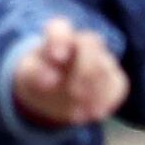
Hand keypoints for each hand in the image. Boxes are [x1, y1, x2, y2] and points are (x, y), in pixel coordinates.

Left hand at [11, 17, 127, 127]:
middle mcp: (82, 43)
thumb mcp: (28, 75)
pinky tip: (95, 114)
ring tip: (78, 116)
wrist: (53, 91)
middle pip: (90, 43)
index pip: (60, 28)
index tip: (57, 58)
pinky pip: (116, 85)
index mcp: (58, 36)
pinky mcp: (114, 78)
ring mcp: (101, 58)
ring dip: (93, 91)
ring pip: (104, 67)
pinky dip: (106, 100)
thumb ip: (35, 73)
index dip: (60, 40)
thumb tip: (52, 80)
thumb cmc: (38, 76)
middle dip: (85, 67)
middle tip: (75, 93)